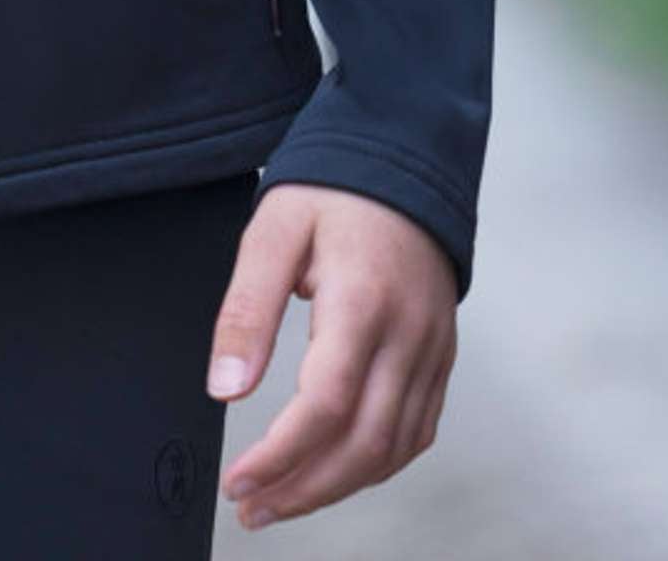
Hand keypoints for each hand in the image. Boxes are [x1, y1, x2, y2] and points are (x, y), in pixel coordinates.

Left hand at [203, 183, 456, 529]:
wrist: (402, 160)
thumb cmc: (334, 192)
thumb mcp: (273, 231)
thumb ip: (247, 309)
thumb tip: (226, 387)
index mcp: (362, 302)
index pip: (326, 406)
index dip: (281, 457)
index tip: (238, 482)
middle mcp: (408, 335)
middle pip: (363, 444)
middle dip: (304, 489)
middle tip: (253, 507)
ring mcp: (432, 350)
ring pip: (393, 449)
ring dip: (336, 487)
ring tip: (282, 500)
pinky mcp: (441, 357)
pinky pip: (417, 433)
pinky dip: (377, 465)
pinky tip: (338, 472)